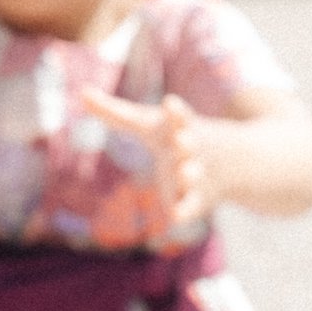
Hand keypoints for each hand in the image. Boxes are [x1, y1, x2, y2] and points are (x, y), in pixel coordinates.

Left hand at [82, 86, 209, 226]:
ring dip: (189, 174)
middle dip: (186, 143)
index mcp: (179, 127)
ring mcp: (196, 174)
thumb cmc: (173, 138)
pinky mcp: (198, 199)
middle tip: (181, 140)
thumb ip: (115, 112)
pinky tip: (175, 218)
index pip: (178, 116)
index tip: (171, 102)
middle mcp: (190, 149)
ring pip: (193, 174)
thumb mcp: (148, 123)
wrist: (230, 162)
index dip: (175, 111)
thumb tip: (81, 92)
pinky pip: (191, 205)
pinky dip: (184, 211)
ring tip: (184, 174)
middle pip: (189, 144)